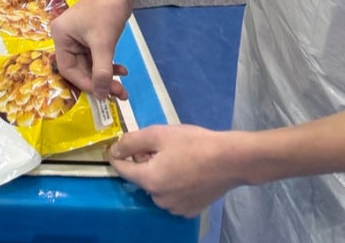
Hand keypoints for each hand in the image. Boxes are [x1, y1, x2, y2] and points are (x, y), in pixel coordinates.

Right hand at [50, 0, 131, 99]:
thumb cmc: (106, 12)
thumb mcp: (103, 45)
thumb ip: (101, 72)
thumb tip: (102, 96)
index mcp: (60, 36)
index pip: (68, 69)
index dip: (85, 84)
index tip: (104, 94)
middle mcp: (65, 37)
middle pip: (80, 69)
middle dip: (100, 81)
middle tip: (120, 93)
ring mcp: (78, 37)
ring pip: (90, 65)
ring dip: (106, 75)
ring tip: (124, 86)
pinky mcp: (90, 36)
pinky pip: (96, 57)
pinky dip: (108, 65)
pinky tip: (122, 70)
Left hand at [109, 125, 245, 216]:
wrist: (230, 160)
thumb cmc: (193, 144)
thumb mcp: (157, 134)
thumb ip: (131, 142)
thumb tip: (115, 150)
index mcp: (150, 181)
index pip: (122, 170)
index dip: (117, 155)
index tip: (116, 145)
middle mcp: (160, 200)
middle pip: (141, 177)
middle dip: (144, 160)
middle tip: (159, 146)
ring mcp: (176, 208)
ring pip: (156, 186)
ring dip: (158, 171)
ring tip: (175, 156)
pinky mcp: (190, 210)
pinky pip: (171, 194)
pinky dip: (172, 182)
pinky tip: (185, 169)